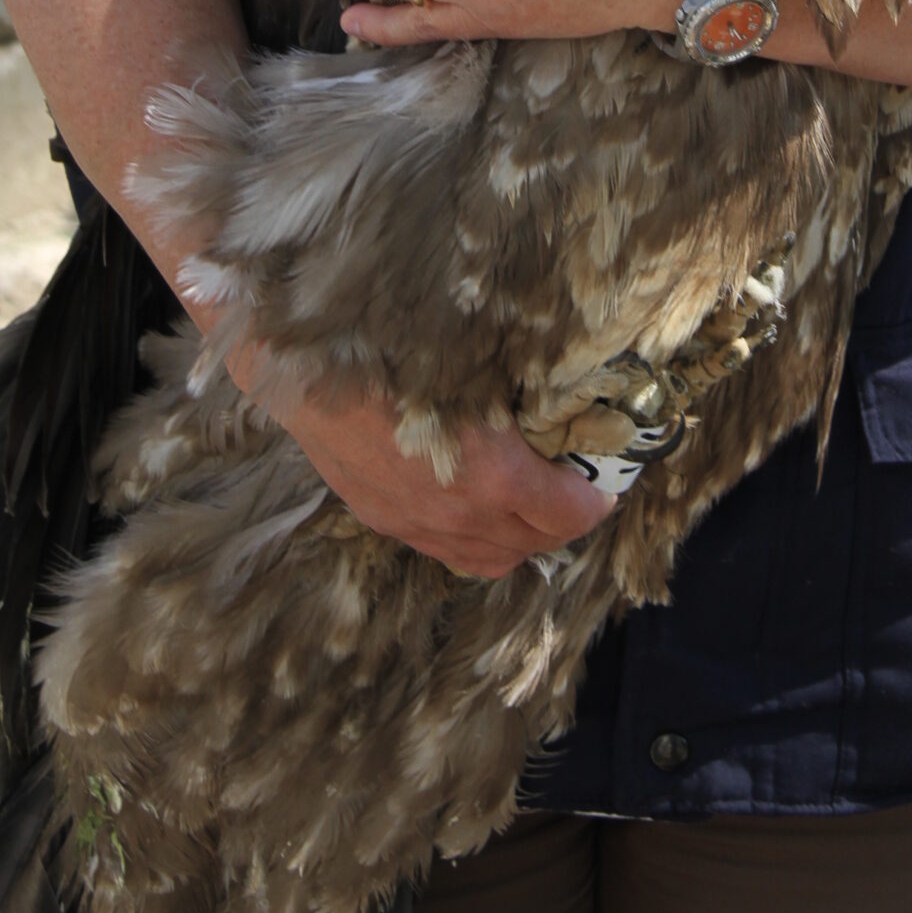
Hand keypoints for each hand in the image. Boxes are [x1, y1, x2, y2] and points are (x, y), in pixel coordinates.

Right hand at [281, 377, 615, 576]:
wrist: (307, 369)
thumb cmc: (398, 352)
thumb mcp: (479, 369)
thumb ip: (523, 395)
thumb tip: (563, 389)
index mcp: (494, 477)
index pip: (565, 515)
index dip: (593, 504)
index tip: (604, 487)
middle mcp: (458, 515)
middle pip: (530, 544)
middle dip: (560, 525)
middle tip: (571, 494)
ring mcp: (416, 525)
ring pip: (486, 560)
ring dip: (515, 541)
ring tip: (526, 510)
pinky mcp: (382, 520)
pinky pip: (442, 550)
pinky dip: (470, 539)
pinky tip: (470, 507)